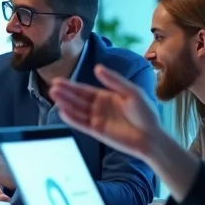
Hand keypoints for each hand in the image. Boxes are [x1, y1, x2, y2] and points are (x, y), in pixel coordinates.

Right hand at [50, 64, 164, 159]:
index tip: (58, 81)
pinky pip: (82, 124)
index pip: (84, 90)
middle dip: (65, 93)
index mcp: (106, 96)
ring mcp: (97, 120)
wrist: (151, 137)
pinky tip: (62, 112)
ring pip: (77, 110)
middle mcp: (99, 108)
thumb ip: (114, 81)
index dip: (71, 85)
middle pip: (78, 99)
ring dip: (65, 103)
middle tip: (52, 87)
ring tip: (54, 96)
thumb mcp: (132, 92)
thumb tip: (97, 68)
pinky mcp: (97, 132)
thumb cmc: (145, 113)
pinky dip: (72, 118)